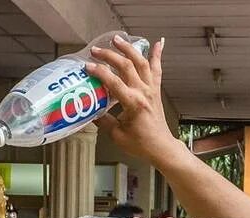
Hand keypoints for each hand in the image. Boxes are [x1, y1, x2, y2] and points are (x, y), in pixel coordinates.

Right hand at [86, 36, 179, 164]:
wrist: (161, 147)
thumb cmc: (141, 144)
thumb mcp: (117, 135)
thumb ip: (104, 120)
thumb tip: (91, 110)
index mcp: (133, 103)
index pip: (114, 82)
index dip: (99, 72)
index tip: (87, 66)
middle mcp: (144, 92)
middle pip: (127, 66)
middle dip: (110, 55)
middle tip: (96, 50)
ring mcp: (151, 90)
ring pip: (142, 62)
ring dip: (129, 49)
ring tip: (117, 39)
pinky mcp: (155, 90)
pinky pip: (157, 69)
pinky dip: (157, 56)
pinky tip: (157, 43)